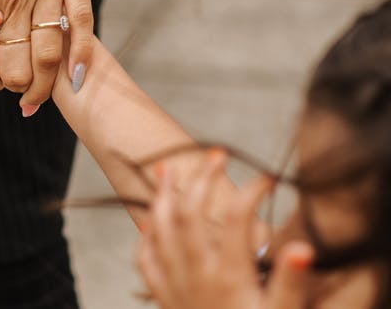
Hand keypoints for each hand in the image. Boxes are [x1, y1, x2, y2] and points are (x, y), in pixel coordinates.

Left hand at [137, 154, 313, 308]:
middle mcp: (195, 276)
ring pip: (160, 230)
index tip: (267, 178)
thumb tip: (303, 250)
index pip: (235, 219)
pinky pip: (146, 261)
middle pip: (189, 214)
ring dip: (163, 197)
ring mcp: (175, 286)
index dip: (249, 192)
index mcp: (228, 277)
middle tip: (217, 154)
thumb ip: (290, 283)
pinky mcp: (166, 299)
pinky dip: (146, 236)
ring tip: (167, 168)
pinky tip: (149, 221)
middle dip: (201, 180)